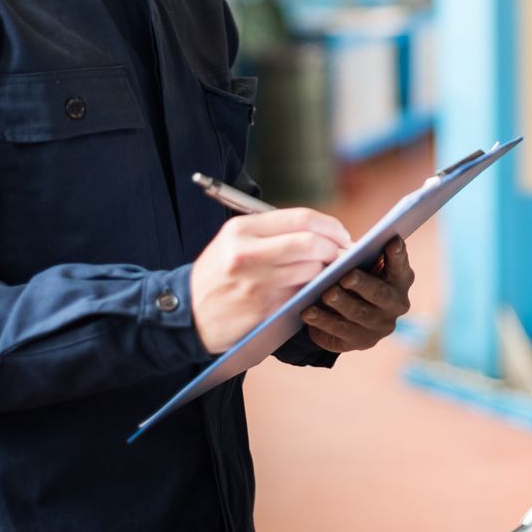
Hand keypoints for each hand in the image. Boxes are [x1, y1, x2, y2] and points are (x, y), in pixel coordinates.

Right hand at [191, 208, 351, 354]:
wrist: (187, 313)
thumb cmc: (218, 274)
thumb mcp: (234, 241)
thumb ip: (273, 232)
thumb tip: (322, 232)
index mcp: (242, 229)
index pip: (301, 219)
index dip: (329, 226)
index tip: (341, 234)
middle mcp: (248, 253)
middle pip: (311, 243)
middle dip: (335, 249)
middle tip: (344, 255)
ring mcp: (257, 284)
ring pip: (311, 270)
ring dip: (328, 272)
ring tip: (329, 272)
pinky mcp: (264, 310)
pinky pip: (302, 295)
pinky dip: (315, 291)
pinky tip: (315, 290)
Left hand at [300, 236, 413, 352]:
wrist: (342, 312)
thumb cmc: (353, 276)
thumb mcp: (358, 264)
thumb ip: (358, 257)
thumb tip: (341, 253)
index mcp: (399, 279)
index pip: (401, 266)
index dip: (397, 255)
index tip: (392, 240)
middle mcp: (396, 304)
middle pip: (380, 293)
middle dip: (363, 284)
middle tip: (347, 276)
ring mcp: (380, 325)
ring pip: (359, 313)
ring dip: (341, 303)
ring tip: (326, 294)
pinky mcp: (361, 341)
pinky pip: (340, 330)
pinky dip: (323, 320)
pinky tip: (309, 312)